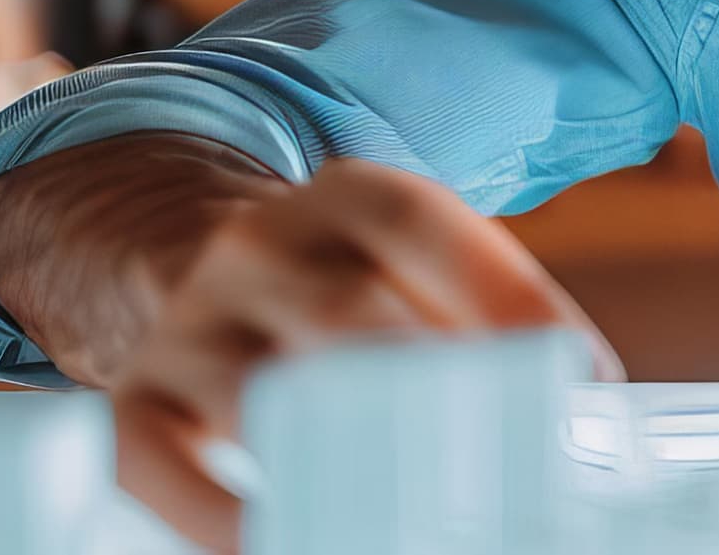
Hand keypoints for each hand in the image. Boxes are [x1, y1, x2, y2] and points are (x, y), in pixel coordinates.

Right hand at [99, 159, 613, 550]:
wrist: (173, 252)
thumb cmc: (336, 282)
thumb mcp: (400, 260)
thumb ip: (476, 313)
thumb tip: (579, 405)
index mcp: (342, 197)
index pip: (420, 224)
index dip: (507, 294)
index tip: (583, 377)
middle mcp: (256, 247)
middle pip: (350, 314)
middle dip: (436, 387)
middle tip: (509, 462)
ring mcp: (188, 325)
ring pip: (264, 392)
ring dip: (345, 458)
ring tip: (419, 519)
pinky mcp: (135, 401)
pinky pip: (160, 461)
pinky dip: (219, 515)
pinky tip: (279, 544)